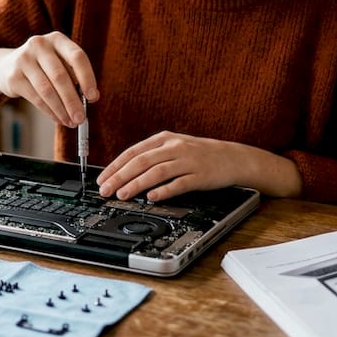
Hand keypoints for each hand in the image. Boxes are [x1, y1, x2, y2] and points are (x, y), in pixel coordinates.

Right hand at [0, 32, 97, 126]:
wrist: (8, 66)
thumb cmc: (43, 67)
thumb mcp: (60, 64)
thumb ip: (75, 77)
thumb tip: (91, 98)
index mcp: (57, 39)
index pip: (77, 57)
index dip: (87, 77)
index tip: (93, 97)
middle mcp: (39, 45)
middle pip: (60, 76)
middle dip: (73, 100)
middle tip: (81, 118)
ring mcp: (23, 59)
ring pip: (47, 90)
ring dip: (61, 110)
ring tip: (71, 121)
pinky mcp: (14, 76)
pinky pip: (36, 98)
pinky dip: (49, 112)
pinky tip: (58, 118)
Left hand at [96, 132, 298, 201]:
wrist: (234, 157)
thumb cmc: (201, 154)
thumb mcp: (175, 147)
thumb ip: (152, 155)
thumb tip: (125, 170)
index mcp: (165, 139)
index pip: (134, 152)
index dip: (115, 166)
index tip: (102, 179)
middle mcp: (175, 148)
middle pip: (141, 161)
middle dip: (120, 176)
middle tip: (106, 189)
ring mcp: (188, 161)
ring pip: (157, 172)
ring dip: (137, 184)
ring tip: (123, 194)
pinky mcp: (200, 176)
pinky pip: (179, 184)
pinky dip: (164, 190)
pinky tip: (152, 197)